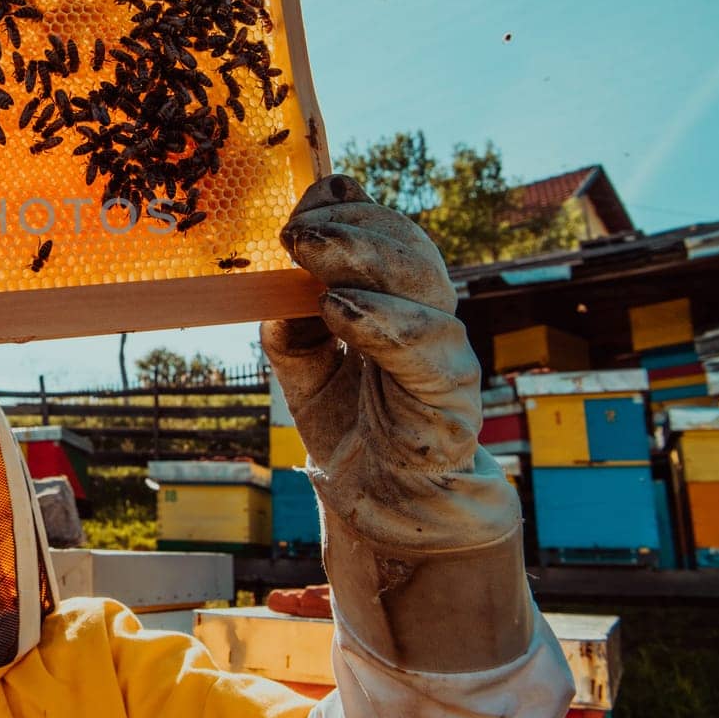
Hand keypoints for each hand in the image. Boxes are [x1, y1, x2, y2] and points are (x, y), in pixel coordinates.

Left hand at [259, 176, 527, 671]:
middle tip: (297, 226)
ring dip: (365, 265)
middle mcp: (428, 325)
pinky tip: (341, 310)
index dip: (351, 212)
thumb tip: (267, 285)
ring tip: (311, 254)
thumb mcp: (306, 377)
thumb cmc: (358, 435)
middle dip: (354, 229)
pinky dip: (384, 326)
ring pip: (424, 294)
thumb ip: (290, 331)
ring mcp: (445, 365)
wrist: (395, 519)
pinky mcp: (450, 412)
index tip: (310, 197)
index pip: (386, 238)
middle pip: (408, 254)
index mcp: (397, 306)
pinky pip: (426, 359)